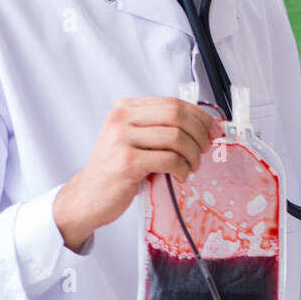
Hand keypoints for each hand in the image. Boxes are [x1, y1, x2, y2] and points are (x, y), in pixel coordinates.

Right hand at [52, 97, 222, 251]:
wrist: (87, 196)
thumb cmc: (115, 169)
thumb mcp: (133, 140)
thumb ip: (160, 128)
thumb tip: (204, 127)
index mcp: (125, 108)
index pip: (172, 103)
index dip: (199, 116)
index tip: (213, 129)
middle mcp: (121, 119)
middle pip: (176, 116)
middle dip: (199, 133)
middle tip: (206, 148)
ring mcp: (122, 139)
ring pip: (176, 137)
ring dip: (192, 154)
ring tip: (191, 166)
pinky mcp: (127, 162)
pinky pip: (169, 159)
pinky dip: (182, 168)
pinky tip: (180, 175)